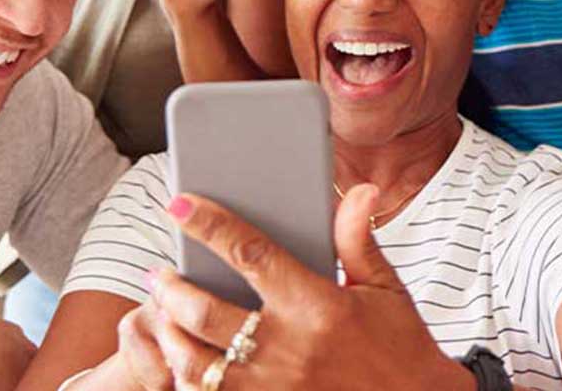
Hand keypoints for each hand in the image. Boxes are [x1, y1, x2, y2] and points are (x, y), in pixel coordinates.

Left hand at [130, 187, 473, 390]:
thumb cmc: (402, 349)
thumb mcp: (385, 289)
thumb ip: (358, 240)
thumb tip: (359, 190)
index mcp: (317, 306)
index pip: (249, 253)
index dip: (209, 225)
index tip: (180, 205)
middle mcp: (288, 349)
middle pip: (205, 312)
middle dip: (171, 288)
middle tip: (159, 273)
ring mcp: (273, 389)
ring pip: (195, 363)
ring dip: (170, 335)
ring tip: (164, 316)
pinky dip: (187, 379)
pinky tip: (183, 361)